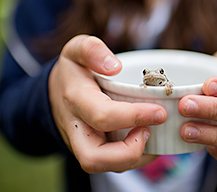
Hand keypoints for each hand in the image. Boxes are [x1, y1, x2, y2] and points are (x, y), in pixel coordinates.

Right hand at [48, 35, 165, 172]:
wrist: (56, 93)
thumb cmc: (73, 72)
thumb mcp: (76, 49)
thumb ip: (92, 50)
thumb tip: (114, 66)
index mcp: (76, 100)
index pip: (103, 116)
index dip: (134, 117)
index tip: (160, 112)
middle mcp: (76, 128)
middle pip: (93, 158)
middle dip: (129, 152)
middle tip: (149, 131)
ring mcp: (83, 144)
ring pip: (104, 167)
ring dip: (135, 158)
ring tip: (151, 134)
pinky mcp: (93, 151)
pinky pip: (112, 165)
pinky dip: (134, 158)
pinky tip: (148, 140)